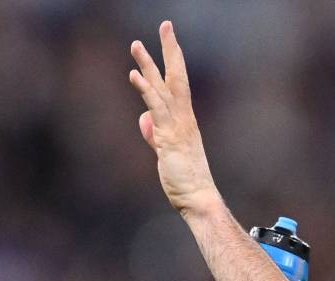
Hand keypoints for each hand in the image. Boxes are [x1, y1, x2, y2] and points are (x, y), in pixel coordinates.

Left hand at [128, 21, 220, 216]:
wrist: (200, 199)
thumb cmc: (187, 181)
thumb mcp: (166, 154)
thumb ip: (156, 136)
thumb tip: (145, 122)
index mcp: (185, 121)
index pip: (178, 84)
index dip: (172, 61)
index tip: (168, 41)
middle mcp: (184, 119)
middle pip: (176, 77)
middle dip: (170, 50)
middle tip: (166, 26)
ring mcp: (178, 127)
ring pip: (164, 89)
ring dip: (149, 65)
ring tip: (136, 45)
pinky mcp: (169, 138)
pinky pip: (157, 109)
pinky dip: (146, 91)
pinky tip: (134, 75)